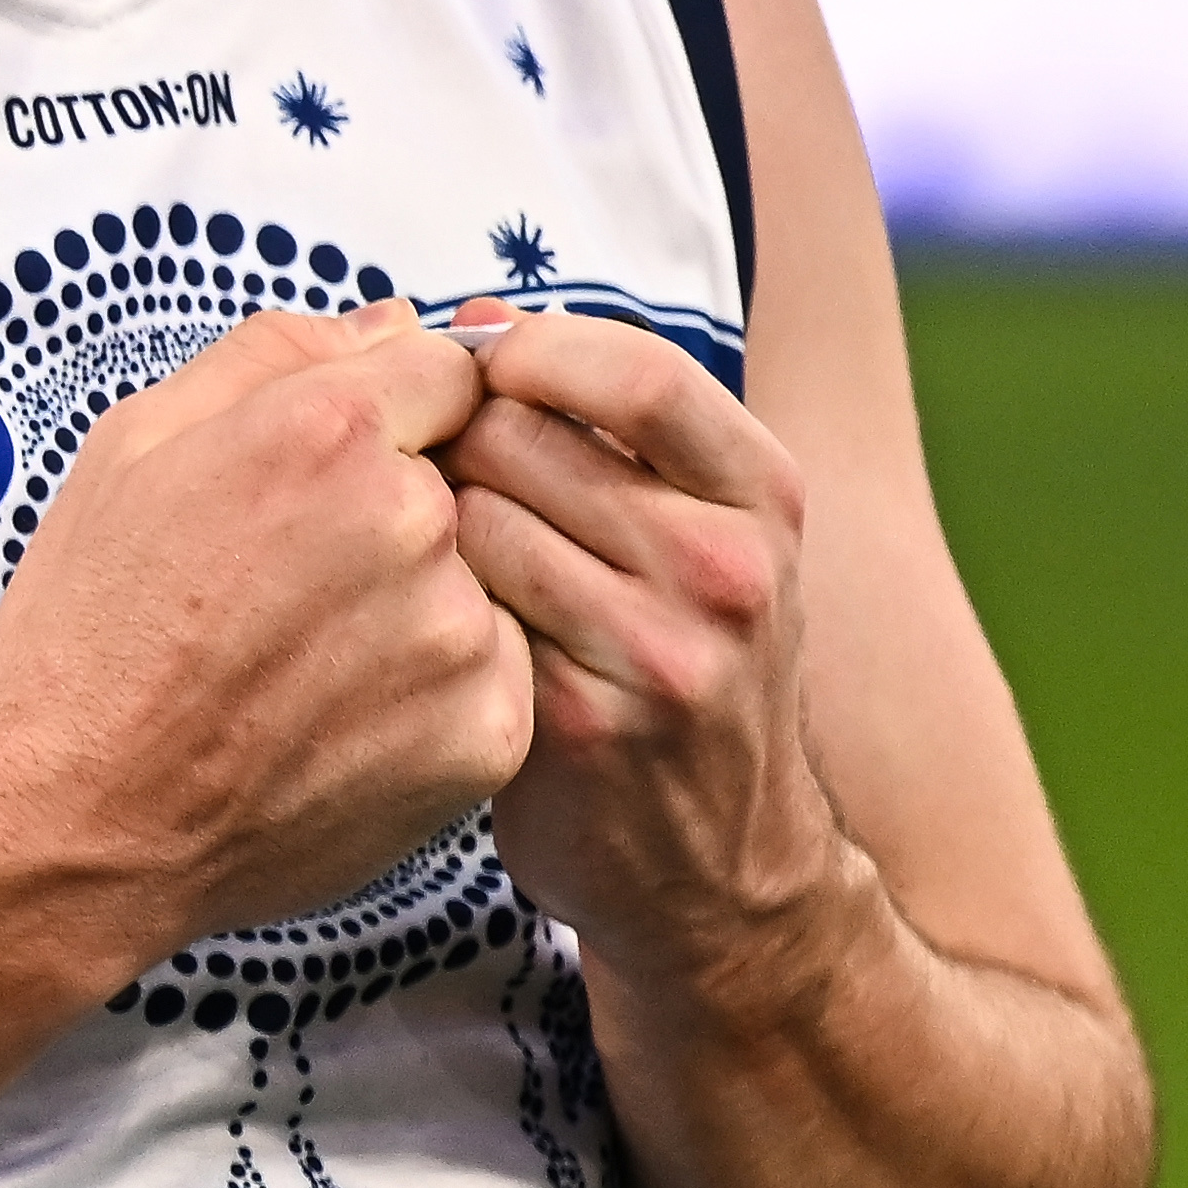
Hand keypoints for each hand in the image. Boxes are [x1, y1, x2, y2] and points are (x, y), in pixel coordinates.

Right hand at [0, 301, 538, 948]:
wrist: (88, 821)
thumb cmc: (93, 632)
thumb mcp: (132, 444)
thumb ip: (269, 356)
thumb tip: (390, 322)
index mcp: (329, 428)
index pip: (447, 369)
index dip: (397, 414)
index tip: (346, 469)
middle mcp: (414, 520)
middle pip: (464, 477)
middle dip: (399, 511)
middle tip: (300, 584)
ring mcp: (458, 634)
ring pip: (479, 579)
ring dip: (420, 603)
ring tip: (312, 661)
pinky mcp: (486, 735)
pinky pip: (494, 674)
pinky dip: (436, 691)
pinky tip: (345, 716)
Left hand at [436, 303, 851, 994]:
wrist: (720, 874)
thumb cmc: (682, 668)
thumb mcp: (706, 539)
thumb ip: (612, 429)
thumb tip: (478, 314)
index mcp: (762, 498)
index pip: (639, 370)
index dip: (534, 348)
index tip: (479, 363)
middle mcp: (726, 571)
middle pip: (530, 435)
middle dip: (458, 434)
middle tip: (428, 463)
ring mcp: (657, 653)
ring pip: (480, 516)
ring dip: (431, 517)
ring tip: (427, 543)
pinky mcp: (574, 722)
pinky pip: (459, 608)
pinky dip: (427, 597)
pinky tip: (425, 617)